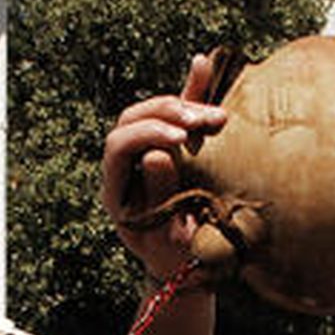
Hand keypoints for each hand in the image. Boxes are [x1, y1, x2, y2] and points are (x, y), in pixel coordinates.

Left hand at [100, 54, 227, 280]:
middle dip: (168, 114)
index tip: (181, 139)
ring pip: (154, 113)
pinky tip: (203, 64)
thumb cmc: (176, 262)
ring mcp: (148, 154)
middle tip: (203, 122)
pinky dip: (191, 92)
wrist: (186, 270)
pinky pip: (178, 116)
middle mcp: (127, 166)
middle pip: (133, 120)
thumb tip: (155, 154)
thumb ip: (160, 196)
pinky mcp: (172, 150)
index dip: (147, 134)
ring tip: (218, 116)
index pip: (119, 146)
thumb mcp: (169, 239)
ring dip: (184, 105)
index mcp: (116, 189)